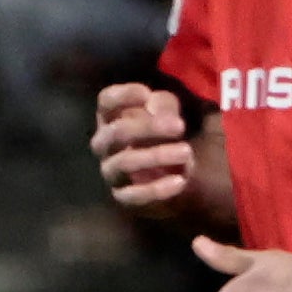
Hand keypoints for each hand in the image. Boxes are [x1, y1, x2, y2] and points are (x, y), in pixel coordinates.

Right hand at [91, 83, 195, 213]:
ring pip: (125, 163)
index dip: (123, 95)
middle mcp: (104, 144)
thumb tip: (158, 106)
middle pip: (117, 132)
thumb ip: (165, 105)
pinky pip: (133, 195)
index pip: (106, 101)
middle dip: (149, 127)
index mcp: (110, 118)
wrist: (166, 177)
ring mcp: (111, 171)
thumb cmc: (162, 136)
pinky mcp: (122, 197)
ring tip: (186, 152)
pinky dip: (157, 189)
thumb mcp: (166, 113)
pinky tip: (180, 182)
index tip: (147, 94)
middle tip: (180, 126)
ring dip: (157, 156)